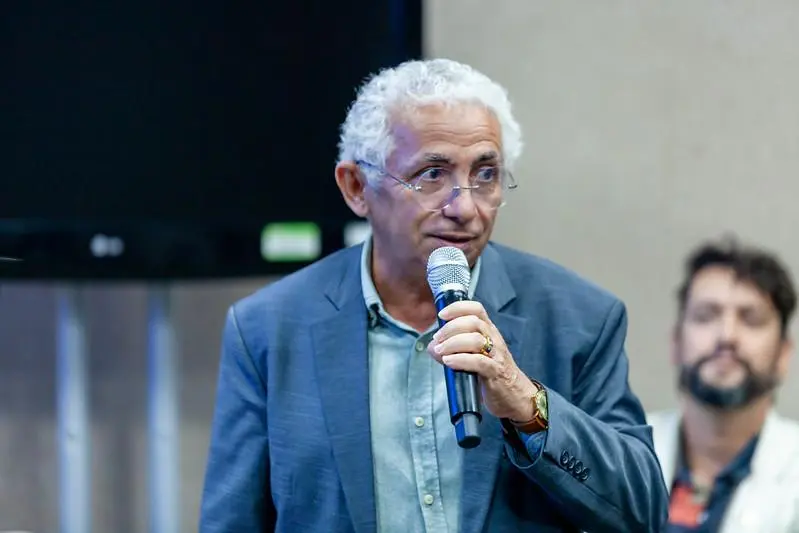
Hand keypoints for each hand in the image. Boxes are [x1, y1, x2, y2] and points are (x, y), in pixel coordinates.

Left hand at [427, 300, 537, 421]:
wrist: (515, 396)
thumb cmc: (492, 373)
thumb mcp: (472, 355)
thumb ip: (452, 349)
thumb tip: (432, 346)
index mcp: (489, 330)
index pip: (476, 309)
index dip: (457, 308)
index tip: (441, 315)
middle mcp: (494, 339)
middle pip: (473, 322)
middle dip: (450, 328)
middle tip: (437, 340)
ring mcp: (496, 355)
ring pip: (476, 340)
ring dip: (453, 343)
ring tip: (440, 352)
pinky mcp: (496, 372)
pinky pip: (479, 362)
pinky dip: (460, 360)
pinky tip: (448, 362)